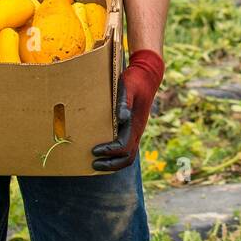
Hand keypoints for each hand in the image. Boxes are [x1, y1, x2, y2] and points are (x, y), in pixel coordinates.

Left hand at [92, 49, 163, 171]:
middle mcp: (137, 130)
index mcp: (135, 124)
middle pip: (128, 158)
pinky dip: (115, 155)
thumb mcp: (127, 87)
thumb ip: (124, 102)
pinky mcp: (133, 128)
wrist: (147, 75)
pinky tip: (104, 152)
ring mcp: (136, 131)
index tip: (94, 151)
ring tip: (97, 163)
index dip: (109, 151)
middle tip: (94, 164)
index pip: (123, 146)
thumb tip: (121, 118)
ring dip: (113, 163)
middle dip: (111, 164)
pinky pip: (126, 148)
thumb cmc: (135, 80)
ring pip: (128, 155)